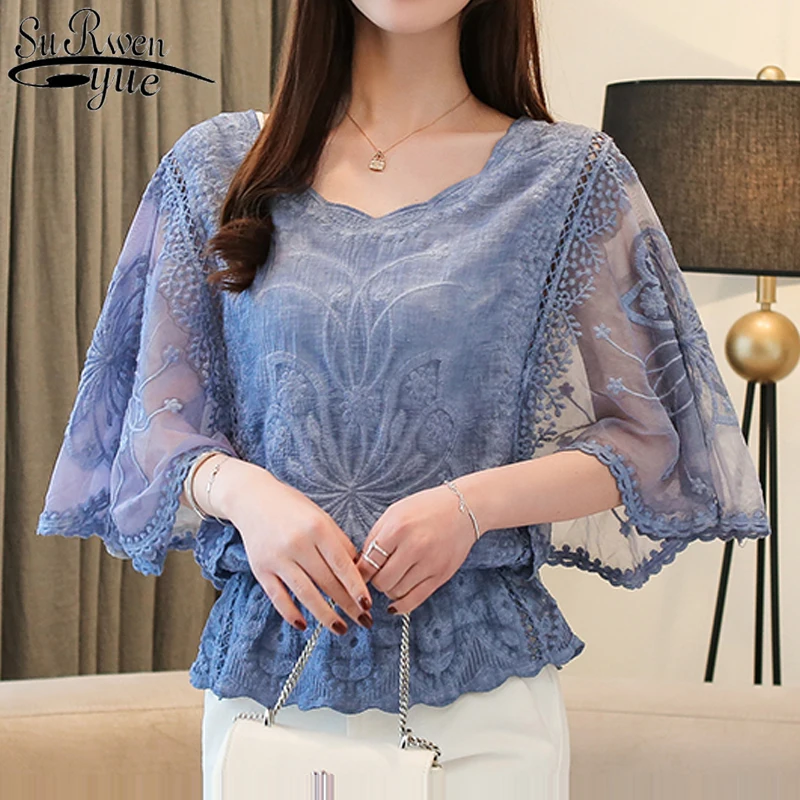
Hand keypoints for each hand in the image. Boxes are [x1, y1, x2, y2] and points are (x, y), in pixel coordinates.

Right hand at [218, 460, 373, 635]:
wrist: (252, 498)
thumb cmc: (293, 508)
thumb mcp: (321, 517)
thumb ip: (340, 543)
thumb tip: (360, 573)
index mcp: (317, 528)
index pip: (342, 565)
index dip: (357, 588)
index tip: (368, 605)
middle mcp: (298, 543)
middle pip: (327, 582)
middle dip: (347, 605)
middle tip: (364, 621)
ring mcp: (277, 558)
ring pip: (305, 594)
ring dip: (325, 616)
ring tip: (341, 629)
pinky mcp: (260, 569)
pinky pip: (278, 597)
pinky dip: (291, 613)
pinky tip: (304, 625)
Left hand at [355, 483, 477, 614]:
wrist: (463, 508)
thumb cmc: (425, 508)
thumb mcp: (394, 513)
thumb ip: (375, 537)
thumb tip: (359, 565)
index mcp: (398, 528)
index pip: (368, 562)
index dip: (360, 572)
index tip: (359, 573)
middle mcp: (414, 547)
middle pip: (381, 581)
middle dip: (375, 580)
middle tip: (378, 573)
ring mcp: (430, 563)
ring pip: (396, 592)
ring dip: (389, 589)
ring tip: (392, 577)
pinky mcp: (441, 575)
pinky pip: (415, 600)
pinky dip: (400, 605)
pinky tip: (395, 603)